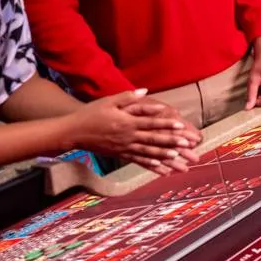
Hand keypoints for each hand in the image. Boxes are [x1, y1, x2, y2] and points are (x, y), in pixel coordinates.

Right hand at [67, 90, 199, 174]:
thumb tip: (145, 91)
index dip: (167, 124)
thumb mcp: (109, 100)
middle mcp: (127, 137)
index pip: (150, 123)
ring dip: (164, 156)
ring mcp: (124, 148)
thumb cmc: (91, 113)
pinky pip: (138, 161)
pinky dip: (151, 165)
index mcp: (126, 122)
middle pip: (153, 139)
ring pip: (148, 153)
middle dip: (171, 142)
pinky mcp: (120, 155)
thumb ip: (128, 97)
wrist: (73, 132)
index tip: (181, 126)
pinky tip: (162, 169)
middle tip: (187, 144)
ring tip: (178, 159)